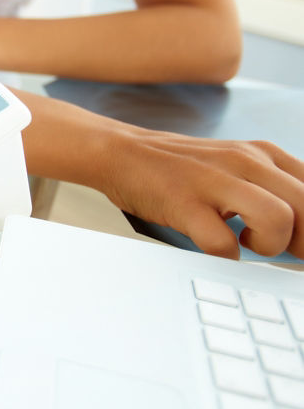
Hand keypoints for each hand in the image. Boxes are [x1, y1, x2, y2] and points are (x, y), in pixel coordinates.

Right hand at [104, 129, 303, 259]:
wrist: (122, 151)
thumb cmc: (181, 167)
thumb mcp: (236, 166)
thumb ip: (273, 188)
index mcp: (264, 154)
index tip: (302, 245)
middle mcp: (245, 161)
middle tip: (283, 251)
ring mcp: (213, 180)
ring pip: (277, 219)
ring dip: (268, 245)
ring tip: (246, 242)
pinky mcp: (184, 202)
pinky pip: (222, 243)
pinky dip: (224, 256)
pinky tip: (214, 245)